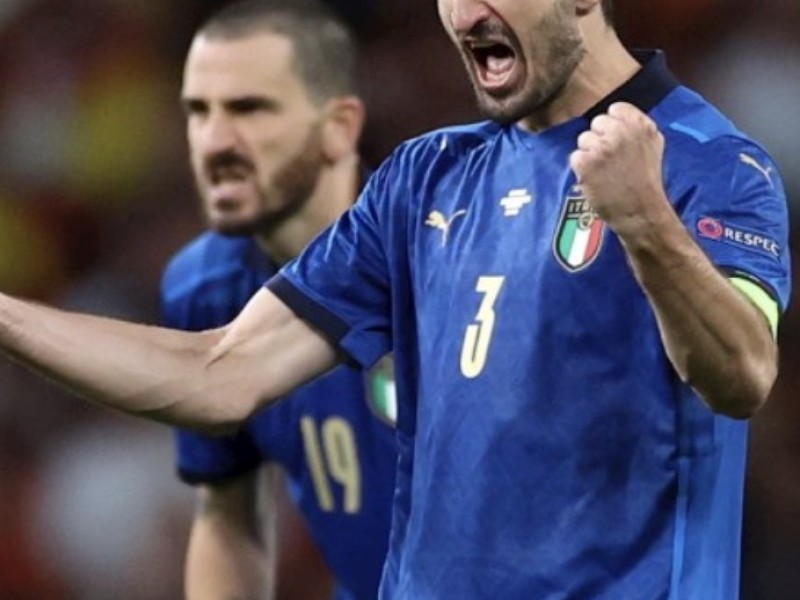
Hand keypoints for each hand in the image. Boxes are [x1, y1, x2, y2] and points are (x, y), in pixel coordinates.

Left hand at [569, 102, 668, 236]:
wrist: (640, 211)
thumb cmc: (646, 182)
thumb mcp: (652, 146)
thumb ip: (636, 128)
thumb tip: (617, 116)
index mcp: (640, 124)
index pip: (615, 109)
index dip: (612, 126)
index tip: (616, 141)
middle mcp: (621, 131)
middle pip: (596, 123)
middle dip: (599, 139)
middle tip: (609, 160)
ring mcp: (602, 146)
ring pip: (583, 139)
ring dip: (589, 154)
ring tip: (603, 172)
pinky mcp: (586, 162)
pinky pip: (575, 157)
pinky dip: (581, 169)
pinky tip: (595, 179)